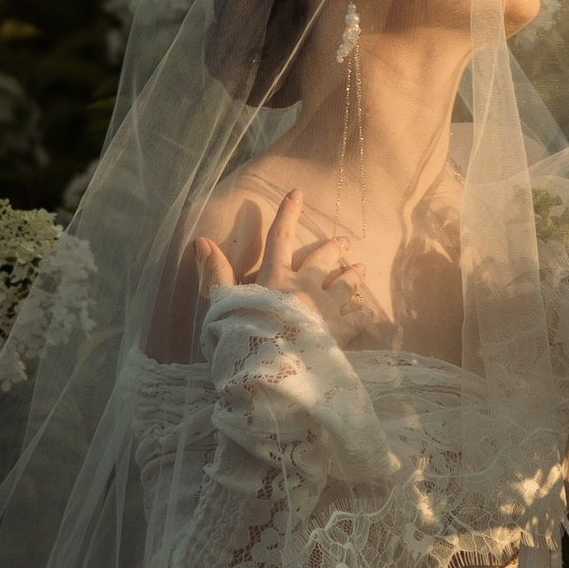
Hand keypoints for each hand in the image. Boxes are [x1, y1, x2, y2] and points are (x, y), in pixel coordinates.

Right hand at [190, 186, 394, 349]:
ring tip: (361, 269)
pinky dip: (362, 313)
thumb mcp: (224, 305)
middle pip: (322, 259)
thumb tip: (201, 240)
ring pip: (345, 285)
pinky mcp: (340, 332)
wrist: (275, 374)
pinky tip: (367, 312)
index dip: (288, 214)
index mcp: (276, 278)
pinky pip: (357, 319)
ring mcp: (326, 309)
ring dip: (353, 275)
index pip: (280, 238)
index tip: (298, 193)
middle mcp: (305, 287)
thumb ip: (216, 274)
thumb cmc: (245, 340)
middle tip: (344, 240)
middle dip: (332, 247)